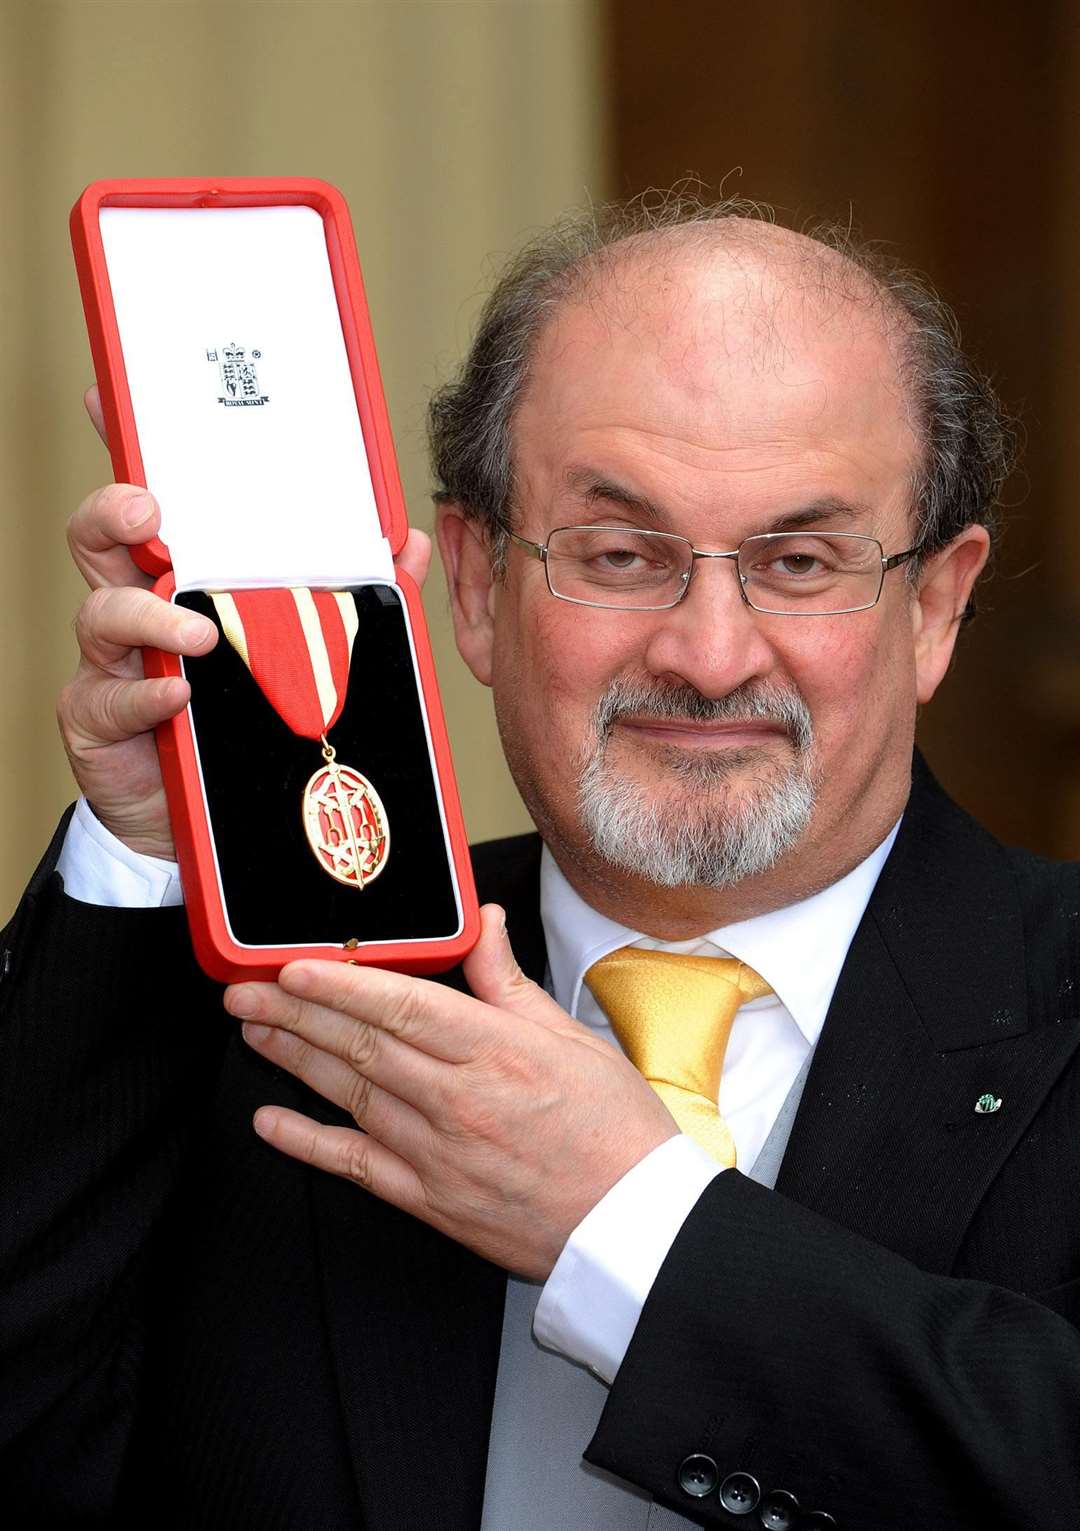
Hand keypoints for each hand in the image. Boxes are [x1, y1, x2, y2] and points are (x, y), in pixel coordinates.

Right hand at [57, 386, 432, 858]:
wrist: (206, 815)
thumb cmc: (248, 713)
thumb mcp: (308, 646)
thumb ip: (356, 592)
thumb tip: (405, 542)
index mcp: (184, 573)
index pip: (152, 500)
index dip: (125, 446)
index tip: (109, 398)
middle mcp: (137, 606)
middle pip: (100, 537)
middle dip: (115, 511)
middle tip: (150, 511)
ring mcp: (113, 662)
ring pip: (102, 613)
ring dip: (149, 614)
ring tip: (197, 631)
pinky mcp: (101, 721)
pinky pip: (111, 697)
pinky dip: (148, 692)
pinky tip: (180, 693)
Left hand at [224, 905, 677, 1278]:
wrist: (634, 1226)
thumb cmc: (614, 1130)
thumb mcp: (572, 1037)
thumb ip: (509, 982)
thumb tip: (482, 922)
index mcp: (498, 1052)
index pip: (404, 1008)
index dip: (342, 985)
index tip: (294, 966)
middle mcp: (459, 1101)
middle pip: (362, 1047)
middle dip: (296, 1014)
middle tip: (247, 991)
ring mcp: (439, 1154)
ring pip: (350, 1096)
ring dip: (295, 1062)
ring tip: (254, 1032)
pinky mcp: (430, 1199)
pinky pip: (357, 1167)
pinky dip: (309, 1144)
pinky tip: (271, 1123)